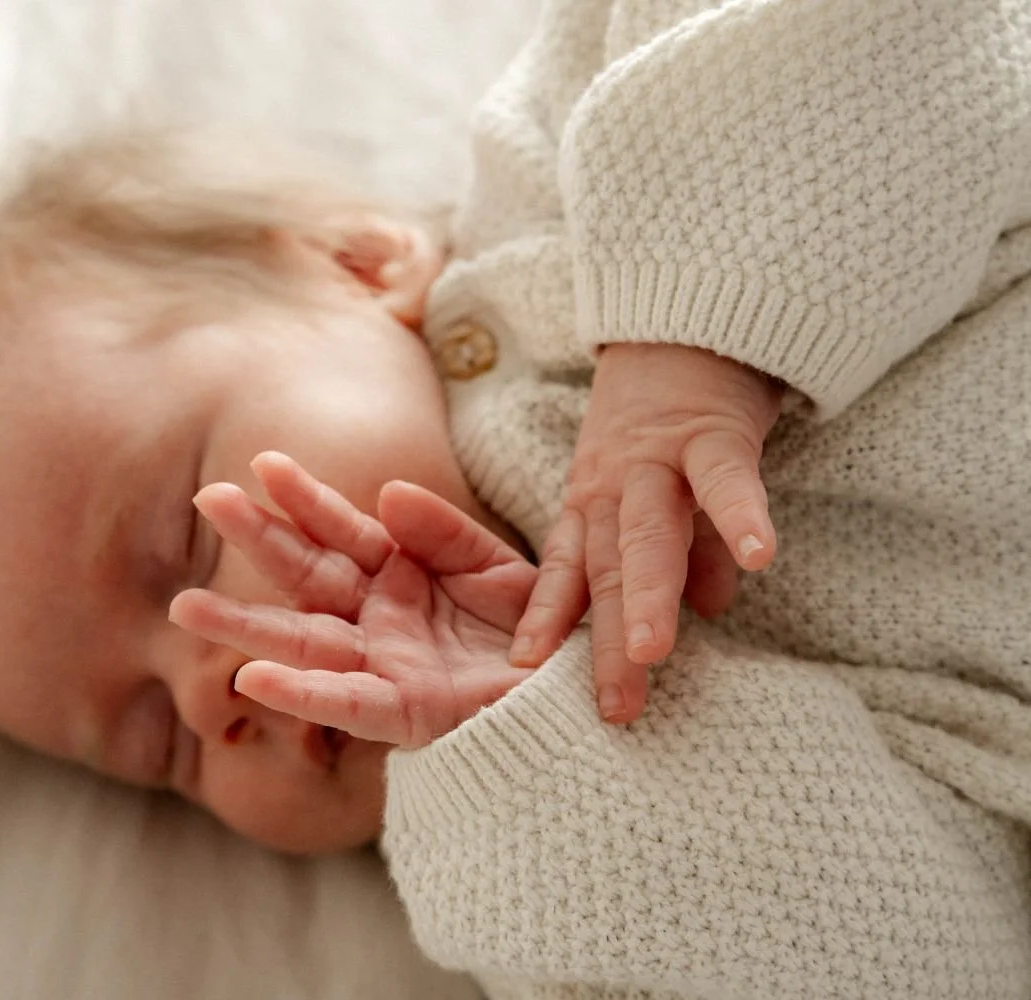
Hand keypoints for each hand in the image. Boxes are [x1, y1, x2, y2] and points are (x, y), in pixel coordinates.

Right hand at [168, 452, 537, 748]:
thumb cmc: (539, 631)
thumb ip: (444, 532)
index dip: (305, 499)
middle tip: (207, 500)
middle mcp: (379, 621)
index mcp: (399, 577)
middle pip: (307, 577)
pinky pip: (348, 704)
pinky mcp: (407, 713)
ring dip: (246, 626)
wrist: (583, 694)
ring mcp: (386, 668)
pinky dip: (301, 695)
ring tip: (186, 606)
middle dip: (259, 541)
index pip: (341, 533)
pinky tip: (251, 680)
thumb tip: (386, 494)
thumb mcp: (496, 565)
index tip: (264, 464)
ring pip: (305, 643)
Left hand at [511, 343, 782, 722]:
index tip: (529, 679)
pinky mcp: (712, 432)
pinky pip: (728, 477)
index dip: (548, 624)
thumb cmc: (667, 425)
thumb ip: (678, 552)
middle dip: (607, 639)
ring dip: (652, 593)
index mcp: (590, 506)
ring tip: (656, 652)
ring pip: (650, 533)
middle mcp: (612, 489)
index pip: (564, 575)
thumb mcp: (652, 491)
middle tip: (613, 705)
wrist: (684, 325)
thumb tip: (709, 611)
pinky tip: (763, 558)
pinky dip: (742, 515)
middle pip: (607, 571)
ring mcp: (658, 461)